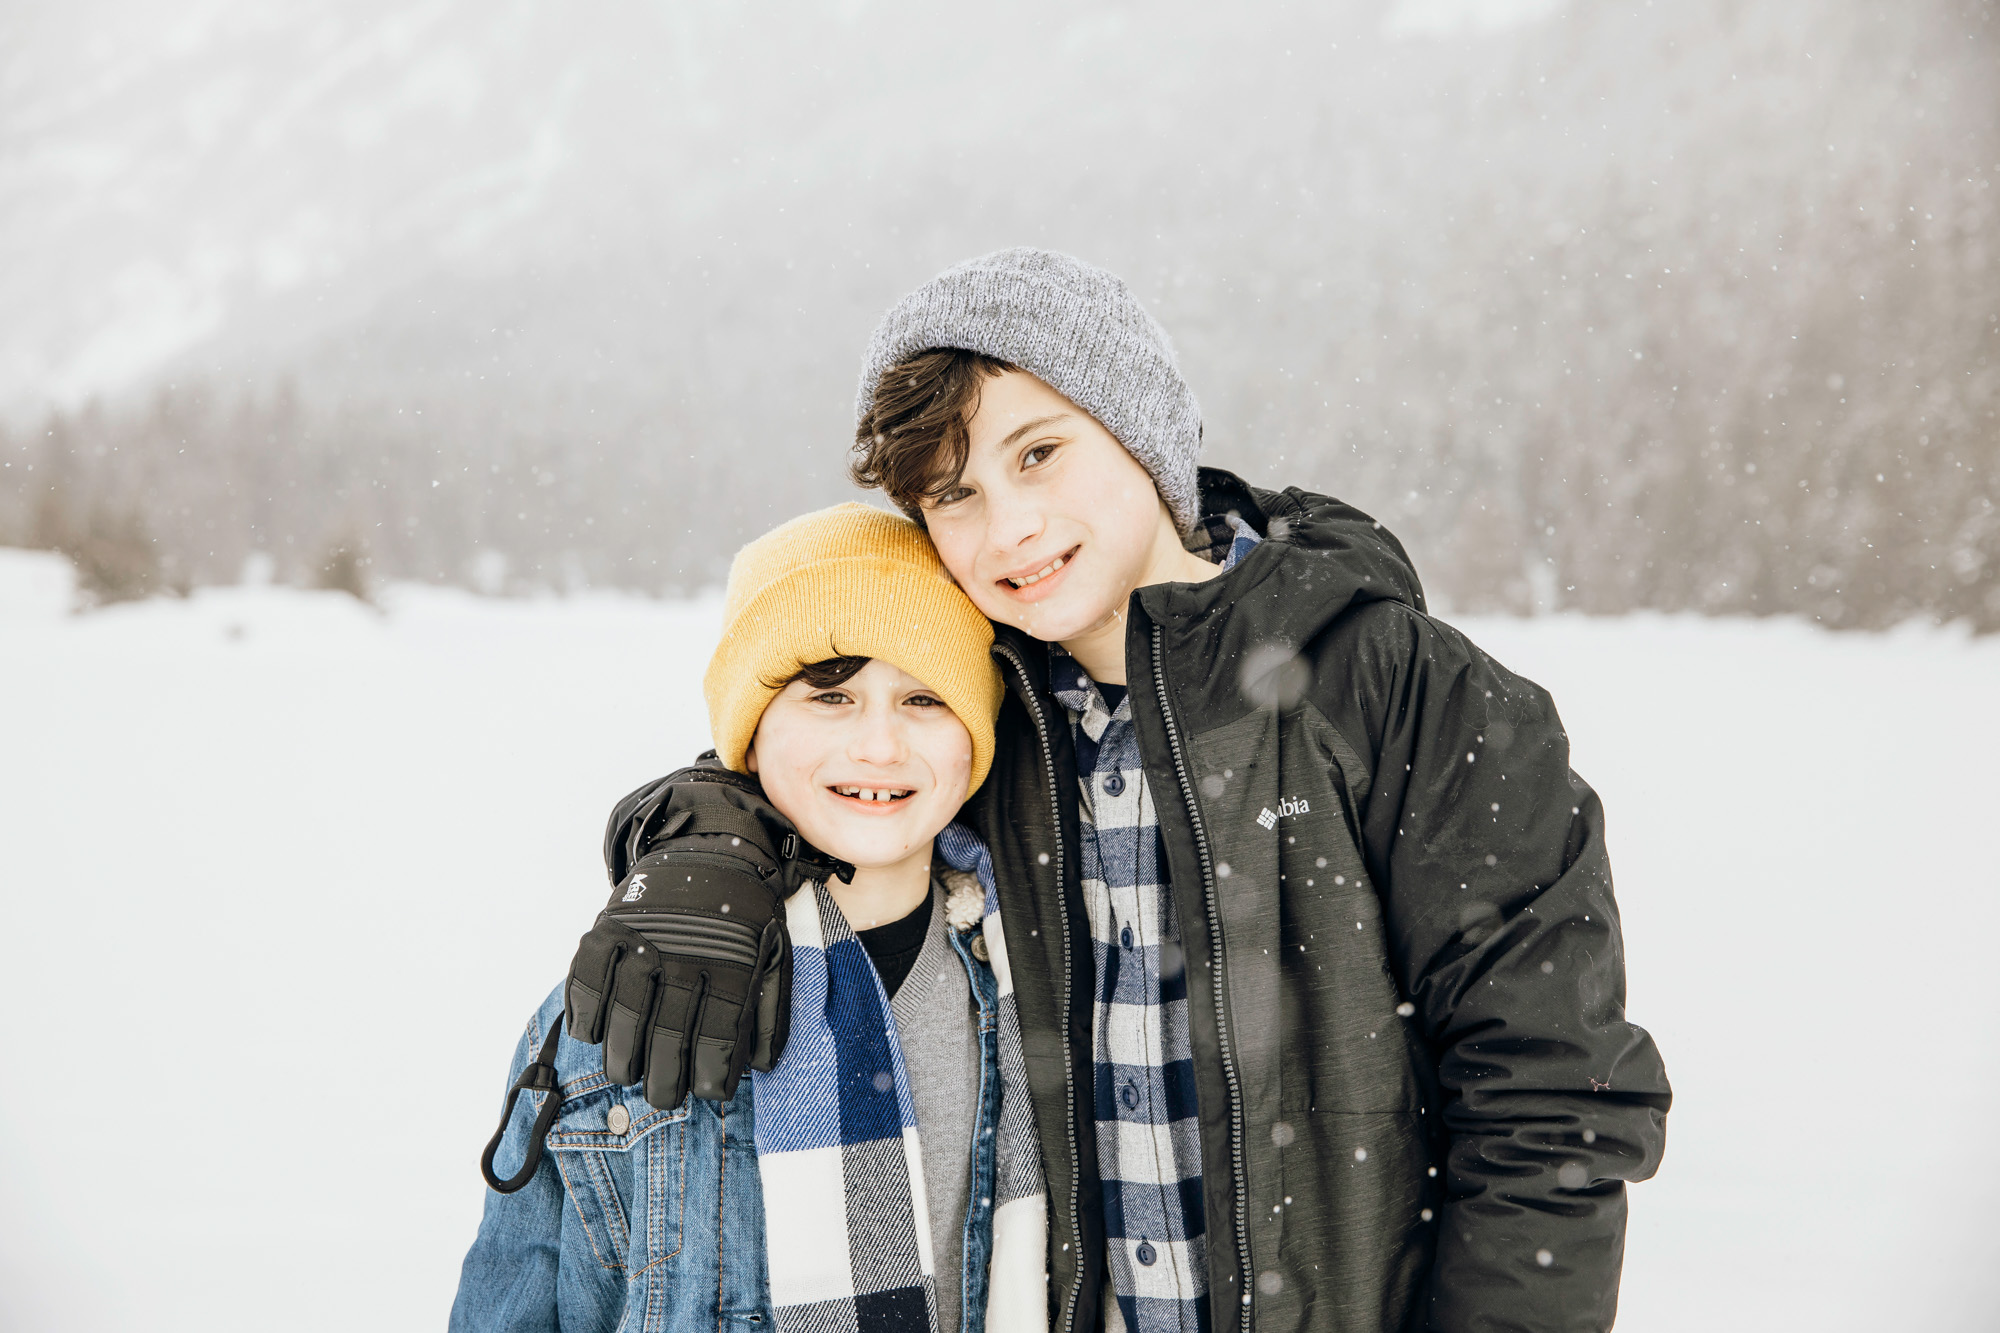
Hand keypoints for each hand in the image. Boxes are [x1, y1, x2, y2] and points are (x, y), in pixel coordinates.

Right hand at [563, 761, 848, 1108]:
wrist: (711, 850)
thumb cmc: (744, 917)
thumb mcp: (773, 956)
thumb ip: (769, 1012)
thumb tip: (759, 1066)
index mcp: (732, 964)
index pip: (719, 1038)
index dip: (711, 1078)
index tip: (707, 1092)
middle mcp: (685, 954)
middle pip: (667, 1037)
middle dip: (664, 1083)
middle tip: (663, 1094)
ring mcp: (642, 940)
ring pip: (623, 1018)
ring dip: (622, 1059)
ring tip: (629, 1071)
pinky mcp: (606, 929)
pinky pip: (585, 983)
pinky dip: (585, 1016)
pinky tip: (596, 1033)